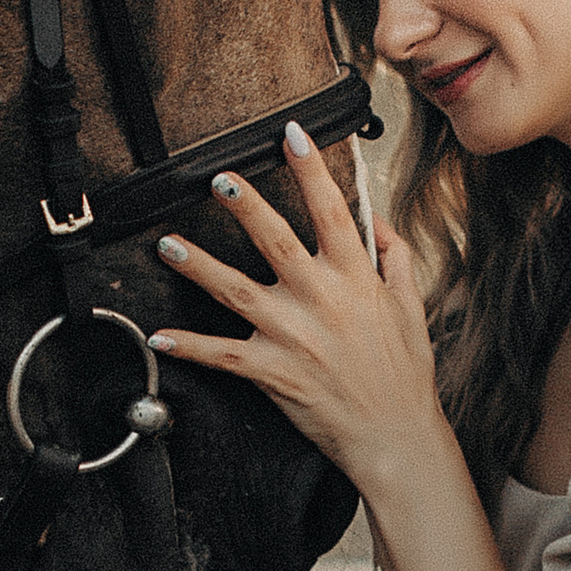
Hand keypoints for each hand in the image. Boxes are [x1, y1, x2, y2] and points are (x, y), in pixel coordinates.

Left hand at [151, 124, 443, 492]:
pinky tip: (159, 337)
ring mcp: (294, 337)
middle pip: (275, 241)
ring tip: (167, 244)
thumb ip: (395, 257)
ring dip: (198, 266)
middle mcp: (322, 300)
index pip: (332, 212)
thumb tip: (376, 222)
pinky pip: (223, 356)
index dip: (311, 170)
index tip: (292, 134)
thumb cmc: (404, 374)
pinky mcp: (274, 372)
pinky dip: (189, 348)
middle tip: (219, 177)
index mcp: (357, 278)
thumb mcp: (412, 306)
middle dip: (245, 205)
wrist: (395, 436)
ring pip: (235, 292)